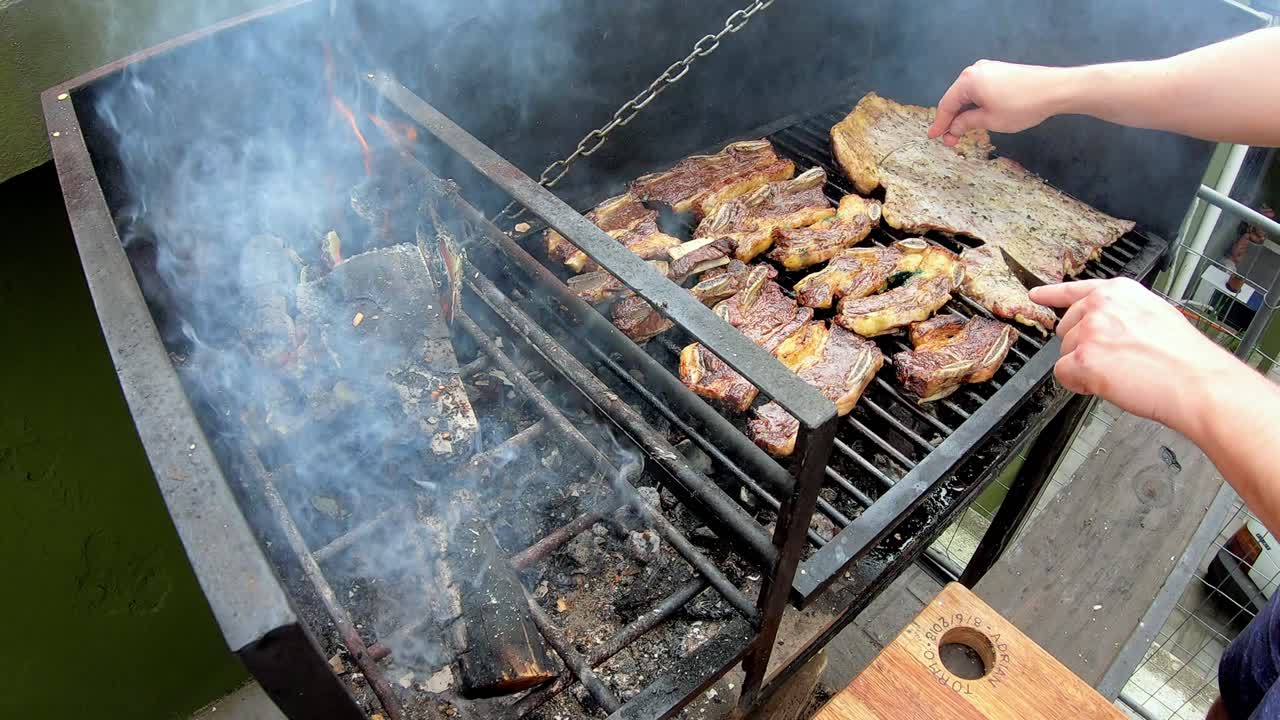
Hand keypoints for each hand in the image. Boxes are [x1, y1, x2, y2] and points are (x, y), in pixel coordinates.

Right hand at [928, 61, 1066, 145]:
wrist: (1055, 89)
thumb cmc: (1022, 105)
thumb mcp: (990, 120)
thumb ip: (967, 123)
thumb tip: (953, 128)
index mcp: (968, 80)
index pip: (946, 104)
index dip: (939, 123)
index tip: (933, 137)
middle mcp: (975, 70)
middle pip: (956, 98)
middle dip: (951, 119)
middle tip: (950, 139)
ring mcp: (989, 69)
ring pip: (968, 94)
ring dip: (964, 113)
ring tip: (962, 131)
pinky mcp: (1001, 72)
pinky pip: (980, 90)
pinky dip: (975, 104)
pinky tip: (976, 117)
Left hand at [1029, 278, 1239, 434]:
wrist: (1198, 382)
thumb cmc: (1185, 357)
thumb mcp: (1155, 315)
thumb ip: (1123, 314)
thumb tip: (1106, 327)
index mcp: (1119, 292)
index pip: (1075, 290)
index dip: (1052, 295)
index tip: (1035, 295)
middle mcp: (1100, 306)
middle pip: (1066, 330)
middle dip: (1082, 349)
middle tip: (1116, 361)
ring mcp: (1089, 331)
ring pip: (1064, 355)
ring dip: (1085, 369)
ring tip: (1122, 372)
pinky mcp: (1082, 358)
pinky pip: (1063, 375)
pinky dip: (1080, 385)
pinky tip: (1108, 384)